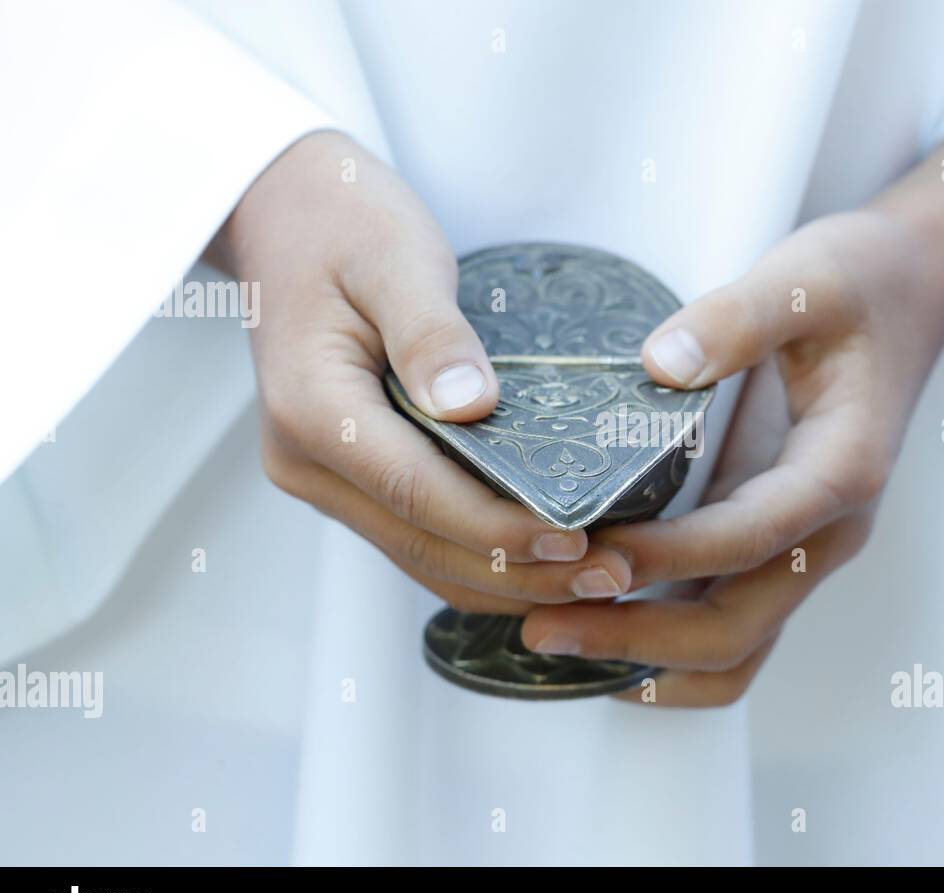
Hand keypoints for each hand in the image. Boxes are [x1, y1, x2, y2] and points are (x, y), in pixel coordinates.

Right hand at [212, 132, 632, 611]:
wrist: (284, 214)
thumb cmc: (343, 223)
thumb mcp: (393, 257)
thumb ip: (430, 333)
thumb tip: (471, 404)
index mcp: (312, 410)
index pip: (418, 492)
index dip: (500, 529)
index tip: (578, 540)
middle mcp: (308, 461)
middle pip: (423, 544)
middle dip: (520, 571)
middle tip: (613, 576)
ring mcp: (324, 476)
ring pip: (422, 556)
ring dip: (508, 579)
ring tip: (597, 580)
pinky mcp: (350, 477)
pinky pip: (419, 536)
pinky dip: (483, 558)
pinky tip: (545, 562)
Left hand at [520, 126, 943, 705]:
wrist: (911, 293)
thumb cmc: (860, 284)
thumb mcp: (804, 279)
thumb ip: (738, 319)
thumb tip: (660, 365)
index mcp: (840, 470)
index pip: (749, 538)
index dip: (667, 558)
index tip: (585, 554)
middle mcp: (827, 530)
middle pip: (737, 627)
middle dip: (638, 637)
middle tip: (540, 627)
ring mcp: (803, 545)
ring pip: (733, 647)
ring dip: (647, 659)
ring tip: (553, 640)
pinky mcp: (774, 543)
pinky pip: (726, 623)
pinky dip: (665, 648)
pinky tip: (597, 627)